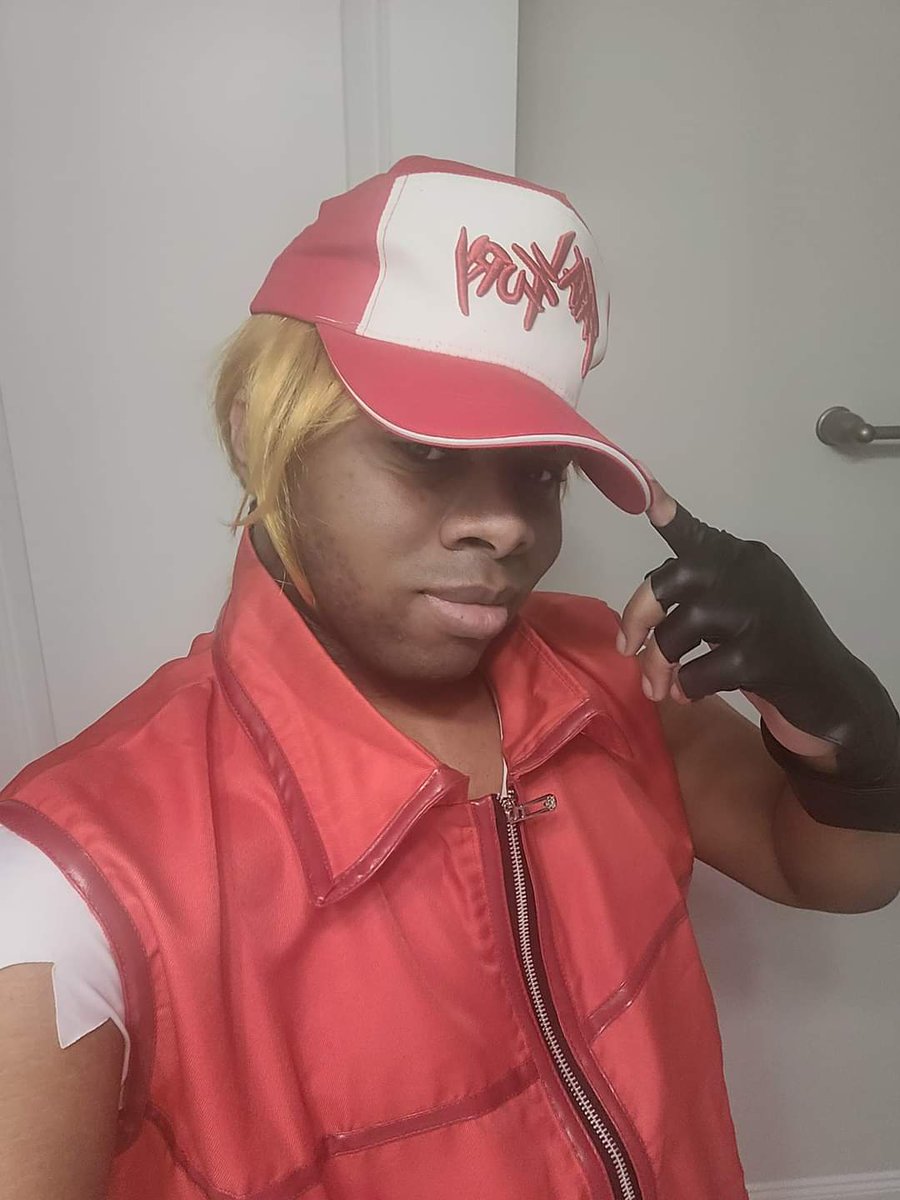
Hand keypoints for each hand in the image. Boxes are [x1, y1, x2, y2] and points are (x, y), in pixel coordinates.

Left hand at [617, 478, 899, 783]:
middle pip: (670, 582)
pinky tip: (691, 695)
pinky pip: (698, 672)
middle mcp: (748, 574)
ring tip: (661, 687)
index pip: (693, 533)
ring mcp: (758, 612)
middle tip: (626, 649)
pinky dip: (687, 688)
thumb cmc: (772, 646)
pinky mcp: (763, 656)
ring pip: (679, 632)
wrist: (830, 689)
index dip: (666, 514)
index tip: (645, 495)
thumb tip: (638, 619)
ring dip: (659, 665)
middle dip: (637, 617)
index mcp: (740, 557)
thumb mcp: (739, 604)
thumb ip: (697, 595)